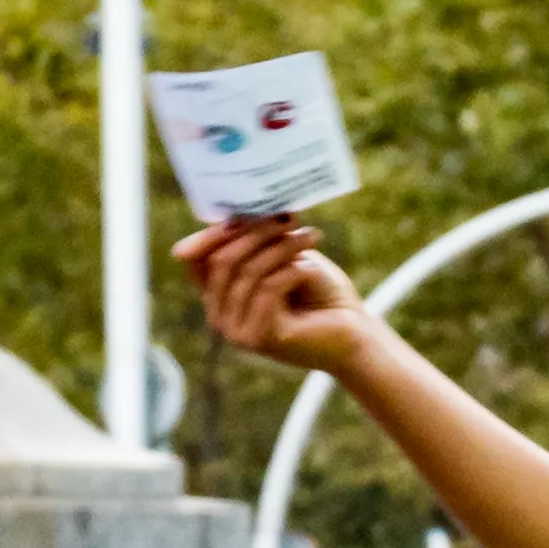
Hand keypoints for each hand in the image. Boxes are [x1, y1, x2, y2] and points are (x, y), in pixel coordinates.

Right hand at [174, 215, 379, 377]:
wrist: (354, 331)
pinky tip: (311, 269)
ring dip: (282, 248)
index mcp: (218, 293)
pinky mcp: (258, 339)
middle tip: (292, 218)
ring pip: (248, 272)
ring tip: (312, 236)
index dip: (215, 231)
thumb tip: (228, 218)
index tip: (252, 209)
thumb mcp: (282, 255)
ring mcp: (235, 331)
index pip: (194, 258)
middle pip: (220, 261)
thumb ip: (252, 241)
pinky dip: (292, 272)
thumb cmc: (319, 291)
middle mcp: (219, 315)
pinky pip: (267, 290)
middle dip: (257, 232)